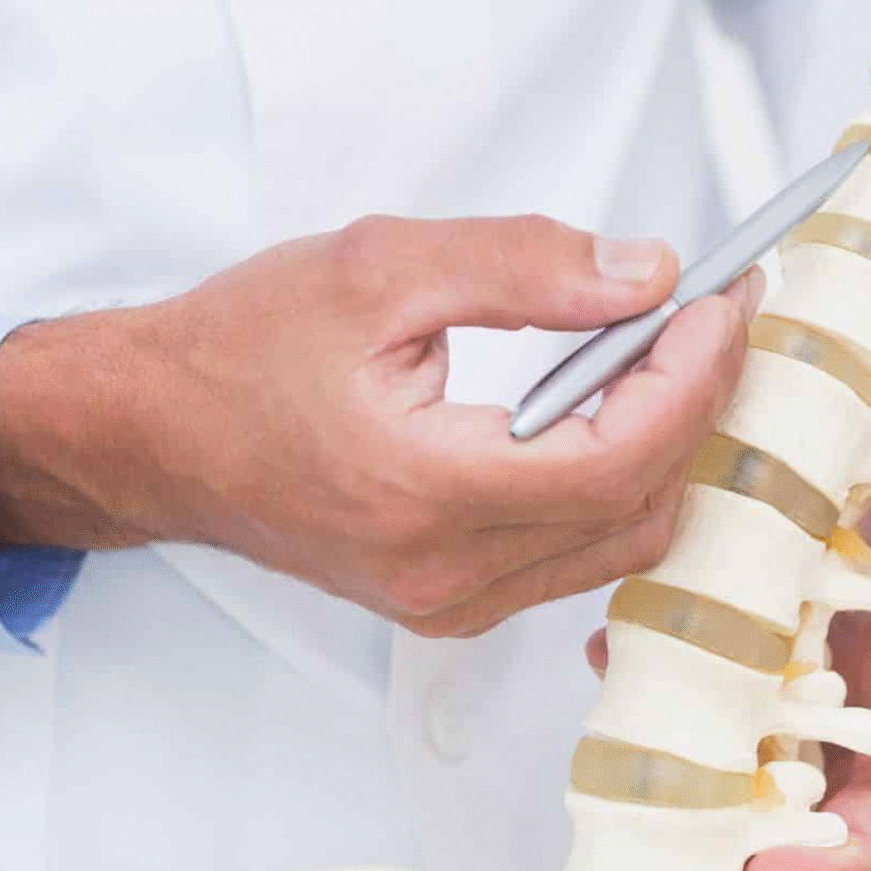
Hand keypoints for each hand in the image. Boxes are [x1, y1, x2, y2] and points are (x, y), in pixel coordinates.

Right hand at [0, 214, 758, 637]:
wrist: (149, 433)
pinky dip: (616, 483)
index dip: (692, 376)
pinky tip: (613, 409)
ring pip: (617, 542)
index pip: (619, 455)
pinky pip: (574, 555)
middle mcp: (445, 571)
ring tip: (670, 353)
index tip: (722, 302)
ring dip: (662, 447)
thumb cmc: (236, 354)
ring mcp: (448, 601)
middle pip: (639, 508)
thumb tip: (642, 275)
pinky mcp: (447, 601)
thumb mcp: (380, 270)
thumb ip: (523, 268)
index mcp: (425, 492)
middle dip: (695, 406)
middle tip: (712, 317)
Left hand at [587, 264, 870, 870]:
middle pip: (815, 786)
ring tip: (632, 788)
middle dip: (755, 844)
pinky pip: (703, 625)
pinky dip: (662, 650)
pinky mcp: (754, 564)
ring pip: (747, 717)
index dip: (850, 848)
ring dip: (694, 762)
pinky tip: (618, 650)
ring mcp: (807, 614)